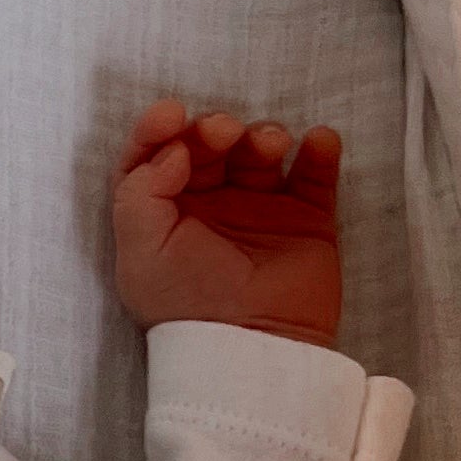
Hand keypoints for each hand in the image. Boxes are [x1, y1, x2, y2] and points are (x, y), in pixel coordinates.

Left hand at [111, 102, 342, 347]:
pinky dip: (320, 150)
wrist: (254, 347)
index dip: (158, 129)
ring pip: (260, 153)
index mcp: (165, 215)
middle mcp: (211, 208)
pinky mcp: (307, 220)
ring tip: (267, 145)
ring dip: (263, 135)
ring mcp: (262, 211)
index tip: (172, 114)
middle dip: (213, 129)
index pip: (155, 158)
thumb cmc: (188, 304)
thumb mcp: (142, 254)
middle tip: (223, 132)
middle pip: (209, 147)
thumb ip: (140, 193)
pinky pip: (315, 174)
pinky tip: (318, 142)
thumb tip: (171, 151)